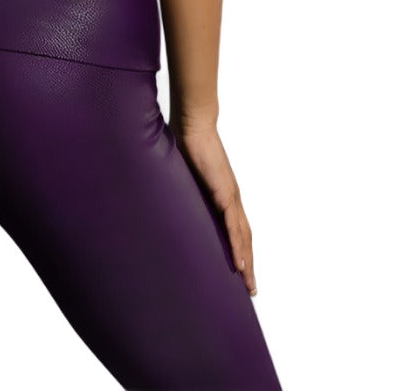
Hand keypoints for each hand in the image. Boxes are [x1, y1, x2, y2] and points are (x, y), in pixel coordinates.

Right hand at [176, 125, 257, 296]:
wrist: (193, 124)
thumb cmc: (185, 142)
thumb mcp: (180, 174)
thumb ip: (178, 187)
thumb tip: (163, 195)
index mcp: (221, 194)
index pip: (234, 228)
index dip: (238, 249)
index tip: (239, 270)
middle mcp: (230, 198)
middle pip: (243, 237)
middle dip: (247, 264)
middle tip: (249, 288)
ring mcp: (230, 196)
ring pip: (242, 236)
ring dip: (247, 262)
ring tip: (249, 285)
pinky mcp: (225, 193)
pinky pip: (233, 226)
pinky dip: (238, 247)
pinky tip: (240, 264)